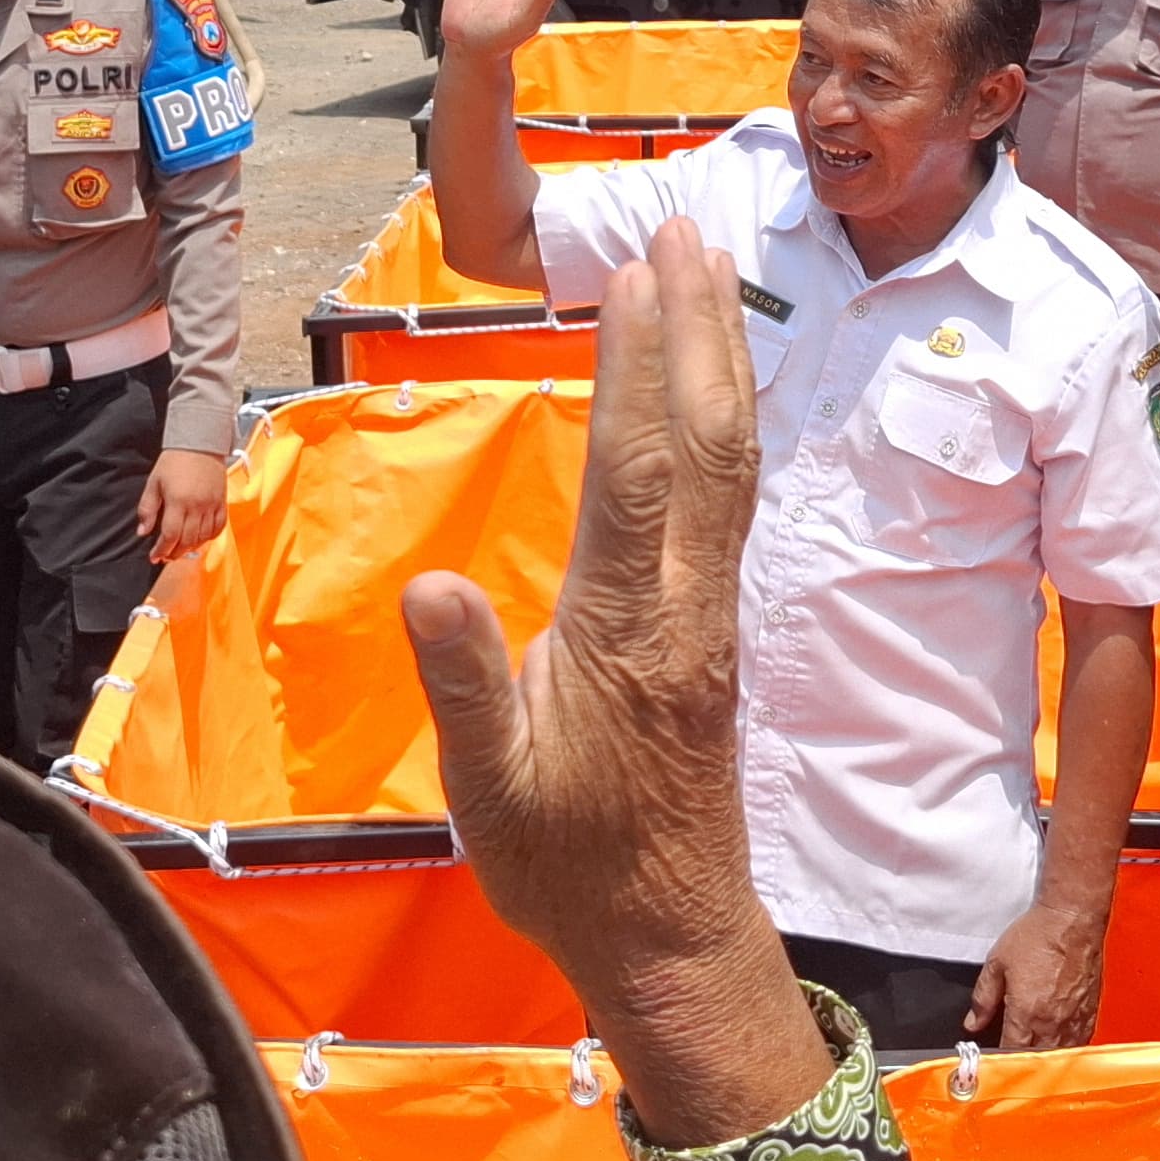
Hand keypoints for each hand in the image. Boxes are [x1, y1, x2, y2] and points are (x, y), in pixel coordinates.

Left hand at [139, 446, 230, 562]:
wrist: (200, 443)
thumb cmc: (173, 462)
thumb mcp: (154, 482)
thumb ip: (147, 508)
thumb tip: (142, 532)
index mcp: (178, 502)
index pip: (170, 536)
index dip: (161, 550)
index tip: (154, 557)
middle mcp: (197, 507)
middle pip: (187, 541)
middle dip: (174, 553)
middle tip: (166, 556)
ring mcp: (212, 506)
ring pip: (203, 537)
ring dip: (190, 548)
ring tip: (180, 550)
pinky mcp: (222, 503)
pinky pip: (218, 528)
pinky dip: (209, 537)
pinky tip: (199, 539)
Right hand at [401, 218, 821, 1145]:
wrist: (668, 937)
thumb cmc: (567, 868)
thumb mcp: (491, 793)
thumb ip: (467, 687)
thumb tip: (428, 587)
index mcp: (627, 629)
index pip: (636, 472)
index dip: (635, 367)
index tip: (633, 273)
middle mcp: (684, 602)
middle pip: (707, 439)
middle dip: (697, 326)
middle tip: (687, 224)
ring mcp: (708, 610)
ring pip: (731, 460)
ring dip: (721, 356)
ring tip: (706, 268)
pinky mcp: (712, 625)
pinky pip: (728, 495)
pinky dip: (721, 416)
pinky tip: (713, 385)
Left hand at [965, 901, 1105, 1048]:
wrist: (1072, 919)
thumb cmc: (1036, 936)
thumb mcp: (997, 963)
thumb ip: (983, 998)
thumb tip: (972, 1024)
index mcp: (1026, 1014)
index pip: (1011, 1052)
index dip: (1001, 1058)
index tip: (994, 1057)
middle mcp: (1053, 1023)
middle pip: (1037, 1059)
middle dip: (1023, 1060)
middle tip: (1014, 1055)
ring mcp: (1074, 1020)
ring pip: (1060, 1054)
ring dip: (1046, 1056)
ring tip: (1035, 1051)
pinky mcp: (1090, 1012)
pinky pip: (1079, 1042)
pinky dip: (1067, 1046)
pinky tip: (1059, 1041)